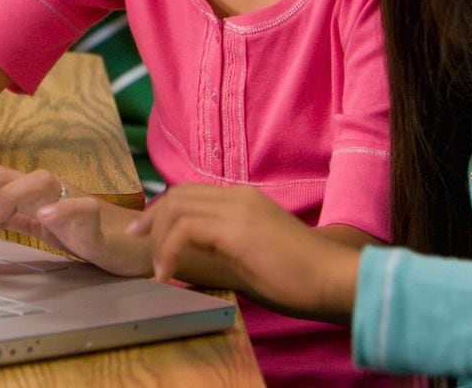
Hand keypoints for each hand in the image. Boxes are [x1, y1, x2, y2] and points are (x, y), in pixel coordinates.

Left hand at [0, 166, 152, 277]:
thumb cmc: (81, 231)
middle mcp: (46, 190)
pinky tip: (46, 219)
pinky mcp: (95, 216)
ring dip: (9, 197)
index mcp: (30, 193)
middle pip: (4, 175)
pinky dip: (62, 210)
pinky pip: (79, 207)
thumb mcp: (36, 225)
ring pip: (39, 181)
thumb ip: (9, 218)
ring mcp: (71, 199)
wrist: (128, 244)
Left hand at [127, 184, 360, 322]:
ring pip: (178, 207)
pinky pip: (186, 230)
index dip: (165, 210)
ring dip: (158, 237)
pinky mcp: (236, 229)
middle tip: (137, 241)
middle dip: (152, 217)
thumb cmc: (302, 277)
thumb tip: (192, 262)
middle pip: (179, 194)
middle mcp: (238, 196)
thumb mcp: (255, 254)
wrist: (334, 278)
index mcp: (244, 199)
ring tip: (156, 268)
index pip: (192, 193)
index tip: (148, 233)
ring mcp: (238, 209)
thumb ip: (227, 248)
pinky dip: (169, 251)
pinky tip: (168, 275)